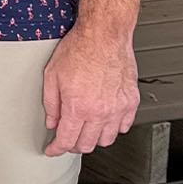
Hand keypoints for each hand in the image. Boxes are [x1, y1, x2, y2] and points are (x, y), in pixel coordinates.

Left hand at [41, 26, 138, 155]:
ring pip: (106, 140)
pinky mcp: (131, 101)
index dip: (56, 149)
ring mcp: (118, 108)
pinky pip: (124, 126)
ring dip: (94, 139)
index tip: (53, 149)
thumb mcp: (52, 75)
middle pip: (86, 144)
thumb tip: (52, 121)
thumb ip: (51, 103)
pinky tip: (105, 120)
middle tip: (67, 138)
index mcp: (78, 107)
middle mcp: (100, 111)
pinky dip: (113, 128)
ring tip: (86, 129)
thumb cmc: (80, 48)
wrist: (104, 34)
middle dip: (73, 145)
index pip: (66, 141)